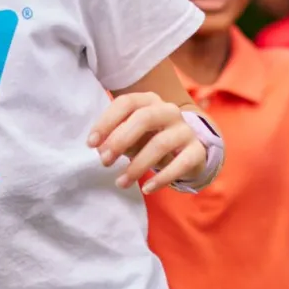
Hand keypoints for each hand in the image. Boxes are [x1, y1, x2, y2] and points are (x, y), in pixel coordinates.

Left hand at [88, 93, 207, 193]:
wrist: (187, 150)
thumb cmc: (151, 139)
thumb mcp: (133, 135)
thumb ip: (118, 137)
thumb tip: (101, 148)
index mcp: (149, 100)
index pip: (126, 103)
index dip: (106, 121)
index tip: (91, 143)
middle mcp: (169, 110)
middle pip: (144, 117)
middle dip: (121, 140)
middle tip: (104, 161)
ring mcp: (186, 130)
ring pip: (160, 144)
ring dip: (137, 165)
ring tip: (121, 182)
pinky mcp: (197, 150)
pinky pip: (181, 164)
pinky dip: (162, 178)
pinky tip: (147, 188)